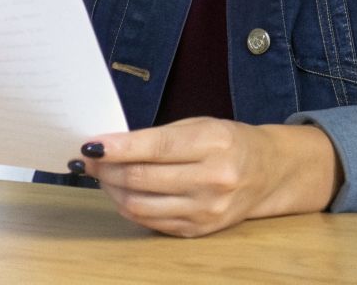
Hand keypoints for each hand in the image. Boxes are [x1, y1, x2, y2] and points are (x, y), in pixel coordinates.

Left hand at [73, 118, 340, 236]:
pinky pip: (151, 222)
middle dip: (107, 169)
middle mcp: (213, 179)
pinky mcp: (200, 230)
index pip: (155, 148)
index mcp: (213, 143)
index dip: (116, 148)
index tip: (88, 145)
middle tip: (89, 159)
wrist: (268, 173)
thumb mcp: (198, 126)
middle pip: (142, 179)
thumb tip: (108, 147)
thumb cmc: (227, 142)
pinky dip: (129, 208)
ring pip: (140, 205)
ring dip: (113, 190)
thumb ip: (156, 137)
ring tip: (104, 176)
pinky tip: (123, 193)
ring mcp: (207, 209)